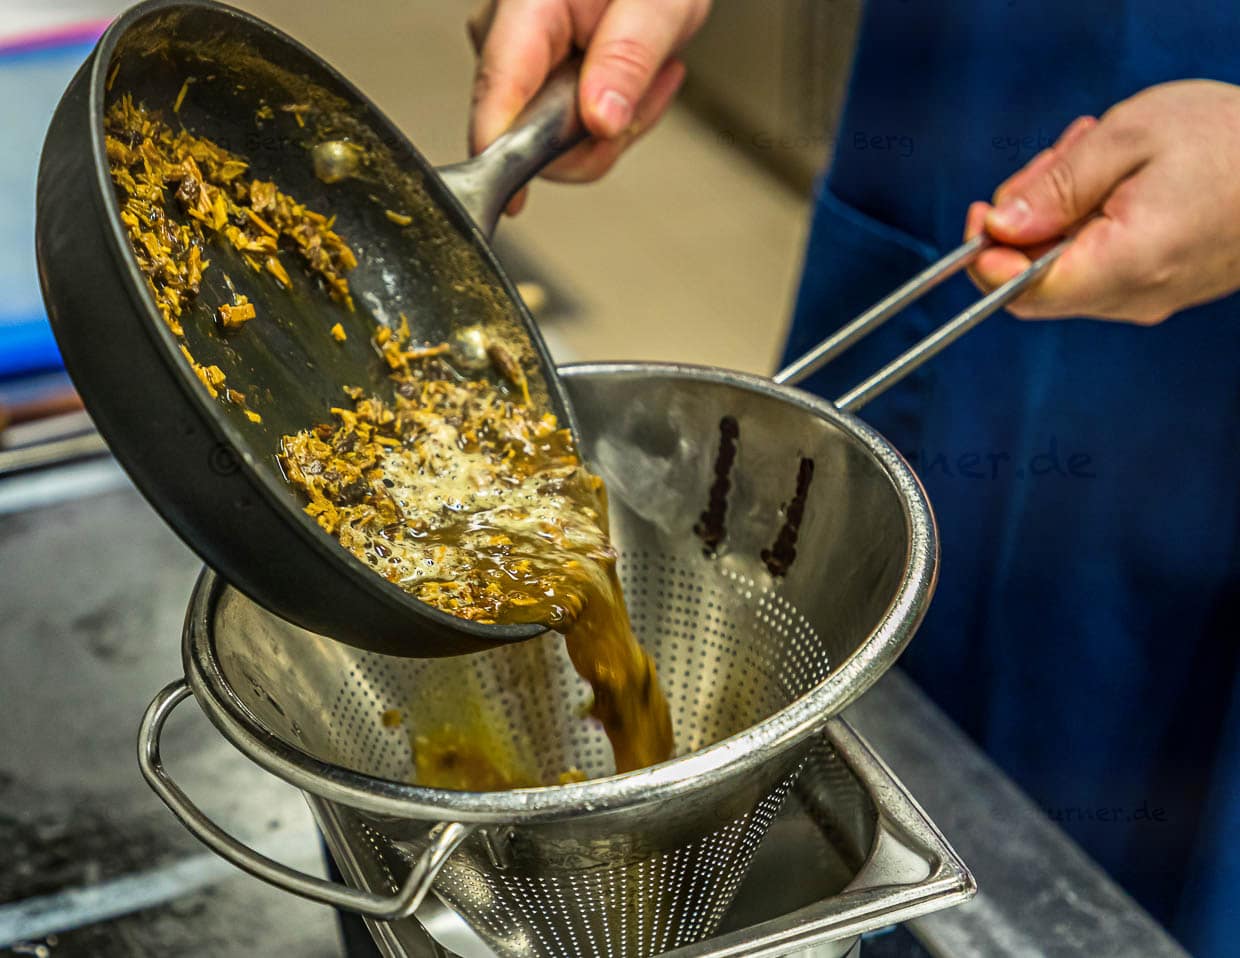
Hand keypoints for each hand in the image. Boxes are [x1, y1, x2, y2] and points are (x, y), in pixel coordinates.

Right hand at [467, 0, 709, 212]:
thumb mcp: (657, 6)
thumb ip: (628, 60)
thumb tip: (600, 120)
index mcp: (524, 5)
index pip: (498, 89)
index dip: (502, 150)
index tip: (513, 198)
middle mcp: (505, 38)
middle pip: (524, 133)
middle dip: (596, 135)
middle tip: (644, 92)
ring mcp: (514, 68)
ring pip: (549, 148)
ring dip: (610, 131)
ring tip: (646, 78)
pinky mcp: (530, 91)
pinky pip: (563, 141)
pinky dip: (607, 127)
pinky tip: (630, 87)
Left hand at [966, 80, 1239, 323]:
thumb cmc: (1230, 140)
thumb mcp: (1129, 138)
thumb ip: (1055, 186)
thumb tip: (999, 225)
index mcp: (1123, 265)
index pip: (1020, 292)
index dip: (985, 257)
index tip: (982, 214)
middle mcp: (1133, 297)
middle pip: (1036, 280)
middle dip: (1026, 220)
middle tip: (1056, 160)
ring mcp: (1149, 297)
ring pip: (1065, 268)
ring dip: (1059, 212)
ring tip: (1095, 156)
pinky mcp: (1160, 286)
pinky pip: (1099, 264)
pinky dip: (1089, 222)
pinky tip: (1116, 178)